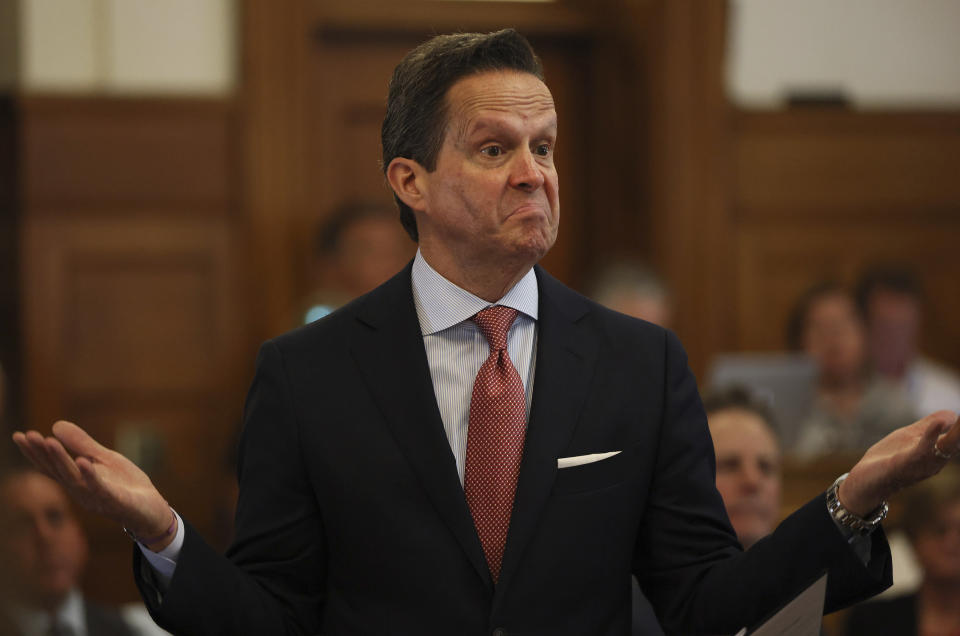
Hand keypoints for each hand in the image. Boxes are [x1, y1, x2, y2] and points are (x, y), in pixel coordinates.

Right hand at [12, 420, 175, 550]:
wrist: (152, 510)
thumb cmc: (125, 485)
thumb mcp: (104, 459)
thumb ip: (82, 444)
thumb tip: (55, 424)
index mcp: (77, 481)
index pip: (51, 466)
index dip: (35, 452)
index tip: (20, 435)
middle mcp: (81, 491)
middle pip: (58, 471)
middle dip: (42, 453)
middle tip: (28, 435)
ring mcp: (97, 497)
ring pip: (74, 478)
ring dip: (61, 460)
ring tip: (49, 441)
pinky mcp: (116, 501)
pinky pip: (101, 488)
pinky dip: (91, 475)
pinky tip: (83, 461)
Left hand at [839, 410, 959, 515]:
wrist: (866, 480)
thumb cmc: (890, 458)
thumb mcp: (910, 436)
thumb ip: (929, 425)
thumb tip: (953, 414)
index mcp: (938, 452)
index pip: (958, 436)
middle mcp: (936, 460)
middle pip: (958, 442)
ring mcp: (922, 463)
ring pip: (946, 446)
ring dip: (958, 432)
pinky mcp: (905, 463)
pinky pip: (922, 450)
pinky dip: (932, 436)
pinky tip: (938, 423)